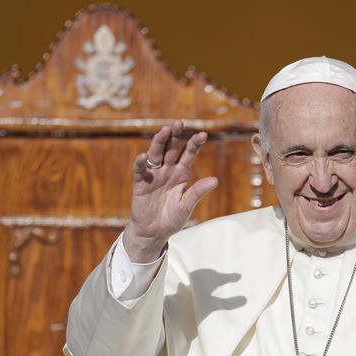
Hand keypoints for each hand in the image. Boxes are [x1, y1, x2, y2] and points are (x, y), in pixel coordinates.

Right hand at [122, 121, 217, 262]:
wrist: (153, 232)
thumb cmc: (172, 219)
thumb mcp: (187, 205)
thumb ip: (198, 192)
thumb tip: (215, 180)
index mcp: (181, 174)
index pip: (188, 155)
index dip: (194, 144)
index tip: (203, 134)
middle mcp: (167, 170)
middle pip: (171, 149)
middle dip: (175, 136)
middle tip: (179, 123)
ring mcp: (153, 175)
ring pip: (156, 154)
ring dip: (159, 142)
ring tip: (164, 131)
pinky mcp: (140, 183)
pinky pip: (140, 170)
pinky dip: (141, 163)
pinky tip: (144, 156)